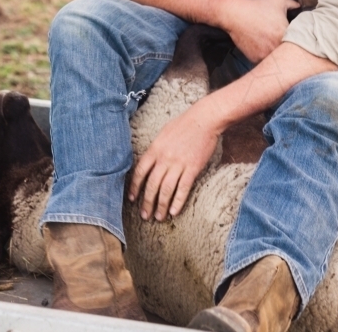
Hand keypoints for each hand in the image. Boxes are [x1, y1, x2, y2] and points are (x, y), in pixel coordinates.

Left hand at [128, 102, 219, 221]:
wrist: (204, 119)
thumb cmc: (184, 124)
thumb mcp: (163, 133)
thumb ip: (155, 149)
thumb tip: (149, 163)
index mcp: (155, 149)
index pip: (140, 172)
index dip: (135, 187)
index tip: (132, 199)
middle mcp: (164, 158)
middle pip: (152, 185)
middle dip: (147, 202)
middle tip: (145, 216)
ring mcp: (178, 163)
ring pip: (166, 190)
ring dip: (161, 206)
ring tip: (159, 217)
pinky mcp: (192, 168)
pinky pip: (183, 188)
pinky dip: (178, 202)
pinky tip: (174, 212)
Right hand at [218, 0, 299, 62]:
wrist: (236, 14)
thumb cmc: (257, 7)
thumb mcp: (278, 1)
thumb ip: (293, 4)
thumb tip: (300, 6)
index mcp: (286, 34)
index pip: (298, 44)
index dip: (297, 41)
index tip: (293, 38)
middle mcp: (277, 47)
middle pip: (287, 54)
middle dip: (287, 50)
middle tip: (282, 43)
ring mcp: (266, 55)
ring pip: (276, 60)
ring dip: (275, 55)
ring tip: (270, 45)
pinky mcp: (256, 59)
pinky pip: (264, 61)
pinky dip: (264, 56)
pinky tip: (261, 47)